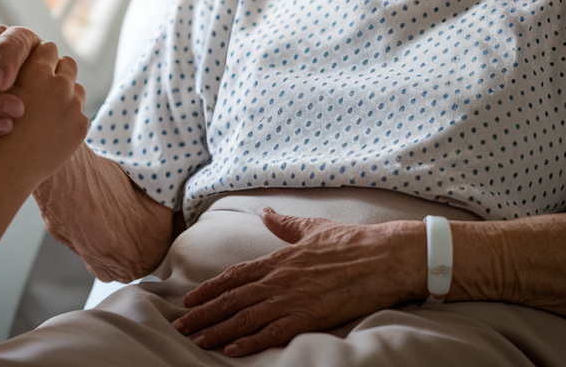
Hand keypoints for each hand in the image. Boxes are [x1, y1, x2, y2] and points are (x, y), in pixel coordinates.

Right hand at [0, 41, 87, 182]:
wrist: (5, 167)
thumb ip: (13, 69)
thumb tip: (29, 50)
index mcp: (37, 71)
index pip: (47, 48)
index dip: (40, 56)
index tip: (35, 63)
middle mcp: (58, 85)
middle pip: (68, 64)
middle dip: (58, 71)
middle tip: (46, 82)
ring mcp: (72, 106)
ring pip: (77, 89)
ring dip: (66, 94)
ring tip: (50, 105)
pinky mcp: (80, 126)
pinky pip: (79, 113)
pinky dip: (69, 118)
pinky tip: (53, 127)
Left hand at [171, 209, 425, 356]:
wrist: (384, 256)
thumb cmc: (353, 242)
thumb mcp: (313, 228)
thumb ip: (287, 225)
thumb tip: (269, 214)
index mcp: (279, 258)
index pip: (235, 275)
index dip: (210, 288)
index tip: (190, 299)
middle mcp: (279, 278)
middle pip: (233, 298)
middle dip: (205, 313)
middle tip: (180, 325)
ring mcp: (292, 297)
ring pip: (246, 316)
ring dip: (219, 329)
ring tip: (197, 339)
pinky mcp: (309, 315)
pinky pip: (273, 331)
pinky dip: (250, 341)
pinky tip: (232, 350)